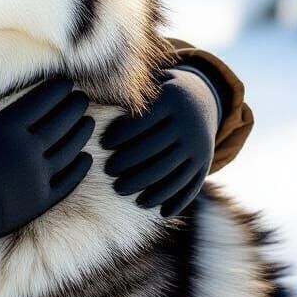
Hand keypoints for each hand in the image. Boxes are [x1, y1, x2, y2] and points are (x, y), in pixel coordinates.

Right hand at [0, 67, 93, 284]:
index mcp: (6, 129)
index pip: (41, 102)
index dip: (57, 90)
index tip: (66, 83)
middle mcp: (27, 150)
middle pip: (61, 122)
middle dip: (74, 107)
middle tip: (81, 99)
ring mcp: (38, 177)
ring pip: (70, 149)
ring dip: (81, 133)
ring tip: (87, 122)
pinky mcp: (42, 201)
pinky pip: (69, 180)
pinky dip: (80, 167)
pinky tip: (85, 158)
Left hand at [99, 66, 219, 216]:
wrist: (204, 101)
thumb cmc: (161, 95)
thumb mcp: (151, 86)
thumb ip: (128, 93)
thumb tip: (91, 99)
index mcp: (173, 101)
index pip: (143, 122)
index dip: (121, 134)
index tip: (103, 144)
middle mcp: (189, 124)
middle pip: (155, 149)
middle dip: (129, 163)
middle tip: (109, 171)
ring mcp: (199, 146)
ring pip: (171, 171)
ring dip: (146, 185)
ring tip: (122, 190)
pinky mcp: (205, 163)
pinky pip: (190, 185)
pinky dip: (175, 200)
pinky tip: (159, 210)